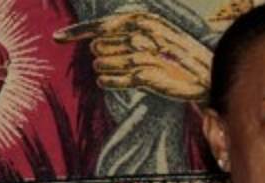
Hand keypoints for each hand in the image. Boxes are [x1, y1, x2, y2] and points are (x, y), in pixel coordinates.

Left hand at [54, 12, 212, 100]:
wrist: (207, 76)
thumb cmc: (178, 59)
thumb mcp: (156, 38)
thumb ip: (127, 37)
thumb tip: (95, 46)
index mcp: (143, 18)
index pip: (102, 24)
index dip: (77, 31)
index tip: (57, 37)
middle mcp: (142, 33)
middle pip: (100, 46)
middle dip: (104, 56)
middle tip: (117, 62)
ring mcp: (144, 54)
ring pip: (104, 62)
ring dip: (107, 69)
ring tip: (116, 72)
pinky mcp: (146, 75)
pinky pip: (112, 79)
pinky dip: (108, 81)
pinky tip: (105, 82)